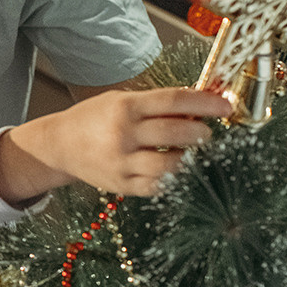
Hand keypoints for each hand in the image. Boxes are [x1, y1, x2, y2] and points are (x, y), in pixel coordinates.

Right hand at [0, 88, 231, 202]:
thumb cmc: (95, 119)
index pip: (173, 101)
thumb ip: (156, 105)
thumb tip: (199, 109)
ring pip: (171, 165)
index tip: (226, 107)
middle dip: (201, 134)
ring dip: (189, 159)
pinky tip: (174, 170)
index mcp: (125, 107)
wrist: (60, 145)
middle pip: (176, 133)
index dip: (205, 104)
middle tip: (207, 134)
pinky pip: (159, 186)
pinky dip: (173, 179)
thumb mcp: (121, 101)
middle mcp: (123, 134)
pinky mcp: (122, 185)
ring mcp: (122, 163)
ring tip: (189, 153)